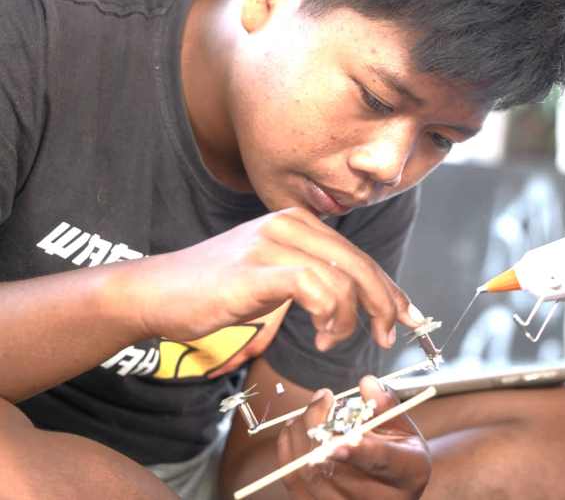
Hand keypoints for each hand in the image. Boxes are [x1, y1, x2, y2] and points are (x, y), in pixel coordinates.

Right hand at [122, 207, 421, 350]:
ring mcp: (273, 242)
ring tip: (332, 340)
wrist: (156, 292)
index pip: (358, 256)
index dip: (389, 288)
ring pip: (343, 278)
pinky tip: (320, 335)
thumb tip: (356, 301)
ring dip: (350, 319)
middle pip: (359, 264)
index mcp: (298, 223)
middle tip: (389, 336)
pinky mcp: (256, 268)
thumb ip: (315, 280)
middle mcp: (290, 224)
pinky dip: (329, 316)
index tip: (407, 315)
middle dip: (384, 305)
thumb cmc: (215, 290)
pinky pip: (315, 287)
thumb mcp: (275, 278)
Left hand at [277, 376, 430, 498]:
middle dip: (319, 426)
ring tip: (312, 408)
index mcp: (406, 472)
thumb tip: (367, 383)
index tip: (338, 442)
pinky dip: (289, 449)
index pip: (381, 462)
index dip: (358, 453)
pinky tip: (296, 428)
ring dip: (302, 433)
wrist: (391, 491)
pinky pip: (293, 480)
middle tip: (323, 397)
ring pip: (310, 473)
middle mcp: (376, 498)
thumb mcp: (405, 431)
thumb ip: (387, 407)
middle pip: (336, 468)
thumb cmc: (399, 457)